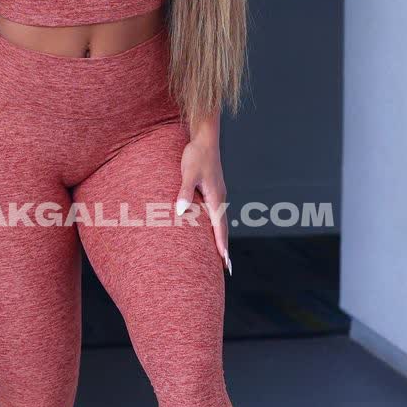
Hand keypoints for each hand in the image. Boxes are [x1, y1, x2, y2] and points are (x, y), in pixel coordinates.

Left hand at [175, 138, 231, 274]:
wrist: (205, 139)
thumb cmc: (196, 155)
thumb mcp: (188, 173)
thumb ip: (184, 192)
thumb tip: (180, 211)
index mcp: (215, 197)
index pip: (219, 227)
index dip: (221, 244)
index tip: (224, 261)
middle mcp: (219, 198)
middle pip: (224, 228)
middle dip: (224, 247)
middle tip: (227, 267)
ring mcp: (218, 194)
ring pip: (221, 221)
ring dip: (222, 238)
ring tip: (221, 255)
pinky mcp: (213, 190)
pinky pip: (217, 214)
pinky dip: (217, 227)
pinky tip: (213, 231)